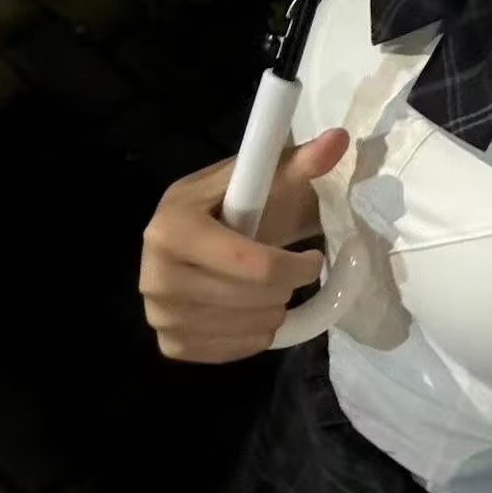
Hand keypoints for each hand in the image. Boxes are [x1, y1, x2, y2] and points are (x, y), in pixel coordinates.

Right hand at [139, 129, 348, 362]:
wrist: (208, 238)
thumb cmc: (243, 206)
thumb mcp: (270, 179)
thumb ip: (302, 162)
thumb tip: (337, 140)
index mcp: (171, 226)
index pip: (254, 265)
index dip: (297, 267)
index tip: (312, 258)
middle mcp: (154, 274)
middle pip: (253, 300)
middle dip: (285, 288)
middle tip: (286, 274)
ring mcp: (158, 313)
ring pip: (248, 328)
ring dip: (274, 312)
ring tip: (268, 290)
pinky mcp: (169, 343)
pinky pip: (231, 352)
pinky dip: (254, 336)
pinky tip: (251, 311)